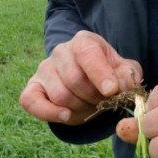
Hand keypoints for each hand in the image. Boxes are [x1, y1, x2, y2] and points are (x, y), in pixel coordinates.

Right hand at [20, 31, 141, 124]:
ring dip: (78, 107)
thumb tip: (120, 85)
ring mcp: (44, 69)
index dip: (100, 74)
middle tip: (102, 101)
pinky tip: (66, 116)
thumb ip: (127, 76)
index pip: (87, 54)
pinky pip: (30, 102)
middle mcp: (61, 51)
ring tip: (88, 105)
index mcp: (84, 42)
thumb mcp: (124, 72)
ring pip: (59, 95)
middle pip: (74, 79)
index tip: (111, 91)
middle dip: (93, 97)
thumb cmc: (109, 74)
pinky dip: (49, 113)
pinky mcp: (32, 88)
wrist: (90, 82)